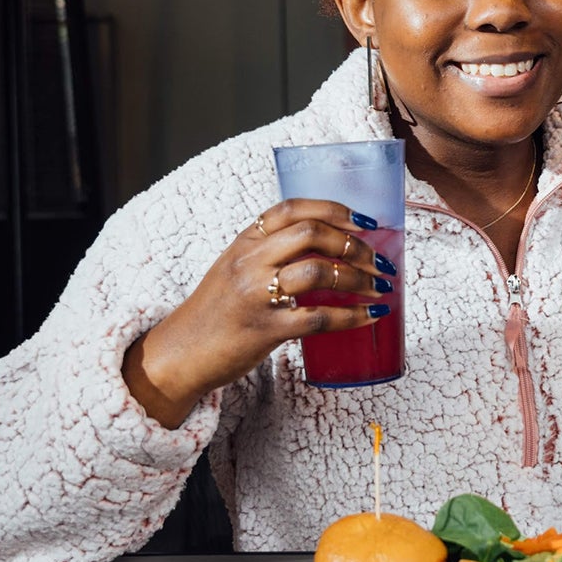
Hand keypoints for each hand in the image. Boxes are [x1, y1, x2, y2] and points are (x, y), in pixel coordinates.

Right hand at [123, 199, 396, 426]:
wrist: (180, 353)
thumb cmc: (215, 311)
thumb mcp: (234, 268)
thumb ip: (269, 253)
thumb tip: (326, 248)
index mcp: (245, 241)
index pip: (293, 209)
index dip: (335, 209)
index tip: (366, 221)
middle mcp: (249, 261)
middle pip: (312, 233)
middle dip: (355, 245)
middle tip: (379, 261)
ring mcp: (256, 295)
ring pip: (318, 271)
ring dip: (359, 278)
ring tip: (380, 288)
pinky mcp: (265, 330)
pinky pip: (318, 318)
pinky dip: (352, 317)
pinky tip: (371, 317)